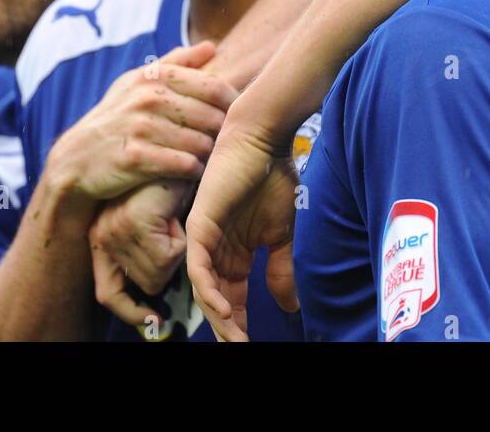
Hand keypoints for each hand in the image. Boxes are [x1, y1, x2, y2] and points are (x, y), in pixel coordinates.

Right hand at [42, 41, 236, 215]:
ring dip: (210, 154)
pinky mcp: (134, 159)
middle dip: (223, 132)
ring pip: (200, 142)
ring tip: (212, 159)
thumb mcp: (137, 84)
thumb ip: (176, 63)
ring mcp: (139, 128)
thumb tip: (212, 46)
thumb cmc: (116, 120)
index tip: (237, 118)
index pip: (213, 87)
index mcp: (152, 77)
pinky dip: (194, 171)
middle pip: (211, 116)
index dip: (233, 104)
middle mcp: (146, 98)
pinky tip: (194, 173)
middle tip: (228, 143)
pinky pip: (183, 165)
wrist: (74, 161)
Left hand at [89, 179, 193, 324]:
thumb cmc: (169, 184)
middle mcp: (102, 236)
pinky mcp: (134, 223)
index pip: (109, 293)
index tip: (154, 321)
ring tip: (172, 217)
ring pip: (158, 274)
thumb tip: (154, 296)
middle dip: (167, 266)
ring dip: (176, 250)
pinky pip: (168, 258)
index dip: (131, 311)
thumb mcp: (151, 223)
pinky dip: (181, 240)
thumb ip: (146, 253)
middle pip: (144, 284)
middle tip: (172, 234)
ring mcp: (116, 230)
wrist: (178, 150)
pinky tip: (176, 213)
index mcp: (101, 237)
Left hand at [186, 102, 300, 341]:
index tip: (253, 343)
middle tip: (241, 348)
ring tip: (236, 338)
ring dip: (220, 317)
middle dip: (229, 328)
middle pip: (216, 300)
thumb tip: (291, 306)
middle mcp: (214, 249)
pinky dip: (211, 291)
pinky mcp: (198, 226)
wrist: (262, 140)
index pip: (232, 297)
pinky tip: (225, 311)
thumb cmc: (273, 177)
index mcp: (233, 252)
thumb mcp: (283, 233)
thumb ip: (282, 268)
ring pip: (205, 289)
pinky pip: (199, 268)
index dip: (242, 323)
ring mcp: (204, 239)